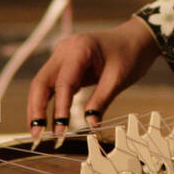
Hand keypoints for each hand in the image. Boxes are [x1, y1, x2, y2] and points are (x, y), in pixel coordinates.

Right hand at [26, 16, 158, 140]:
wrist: (136, 38)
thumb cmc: (130, 54)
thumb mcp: (118, 78)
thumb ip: (102, 101)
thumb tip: (90, 125)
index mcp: (80, 48)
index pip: (63, 82)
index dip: (60, 108)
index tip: (60, 131)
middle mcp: (65, 50)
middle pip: (41, 81)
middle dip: (36, 109)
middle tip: (37, 134)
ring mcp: (62, 56)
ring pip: (42, 84)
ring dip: (37, 108)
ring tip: (37, 132)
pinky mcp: (64, 65)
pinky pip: (51, 85)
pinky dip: (47, 102)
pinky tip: (47, 121)